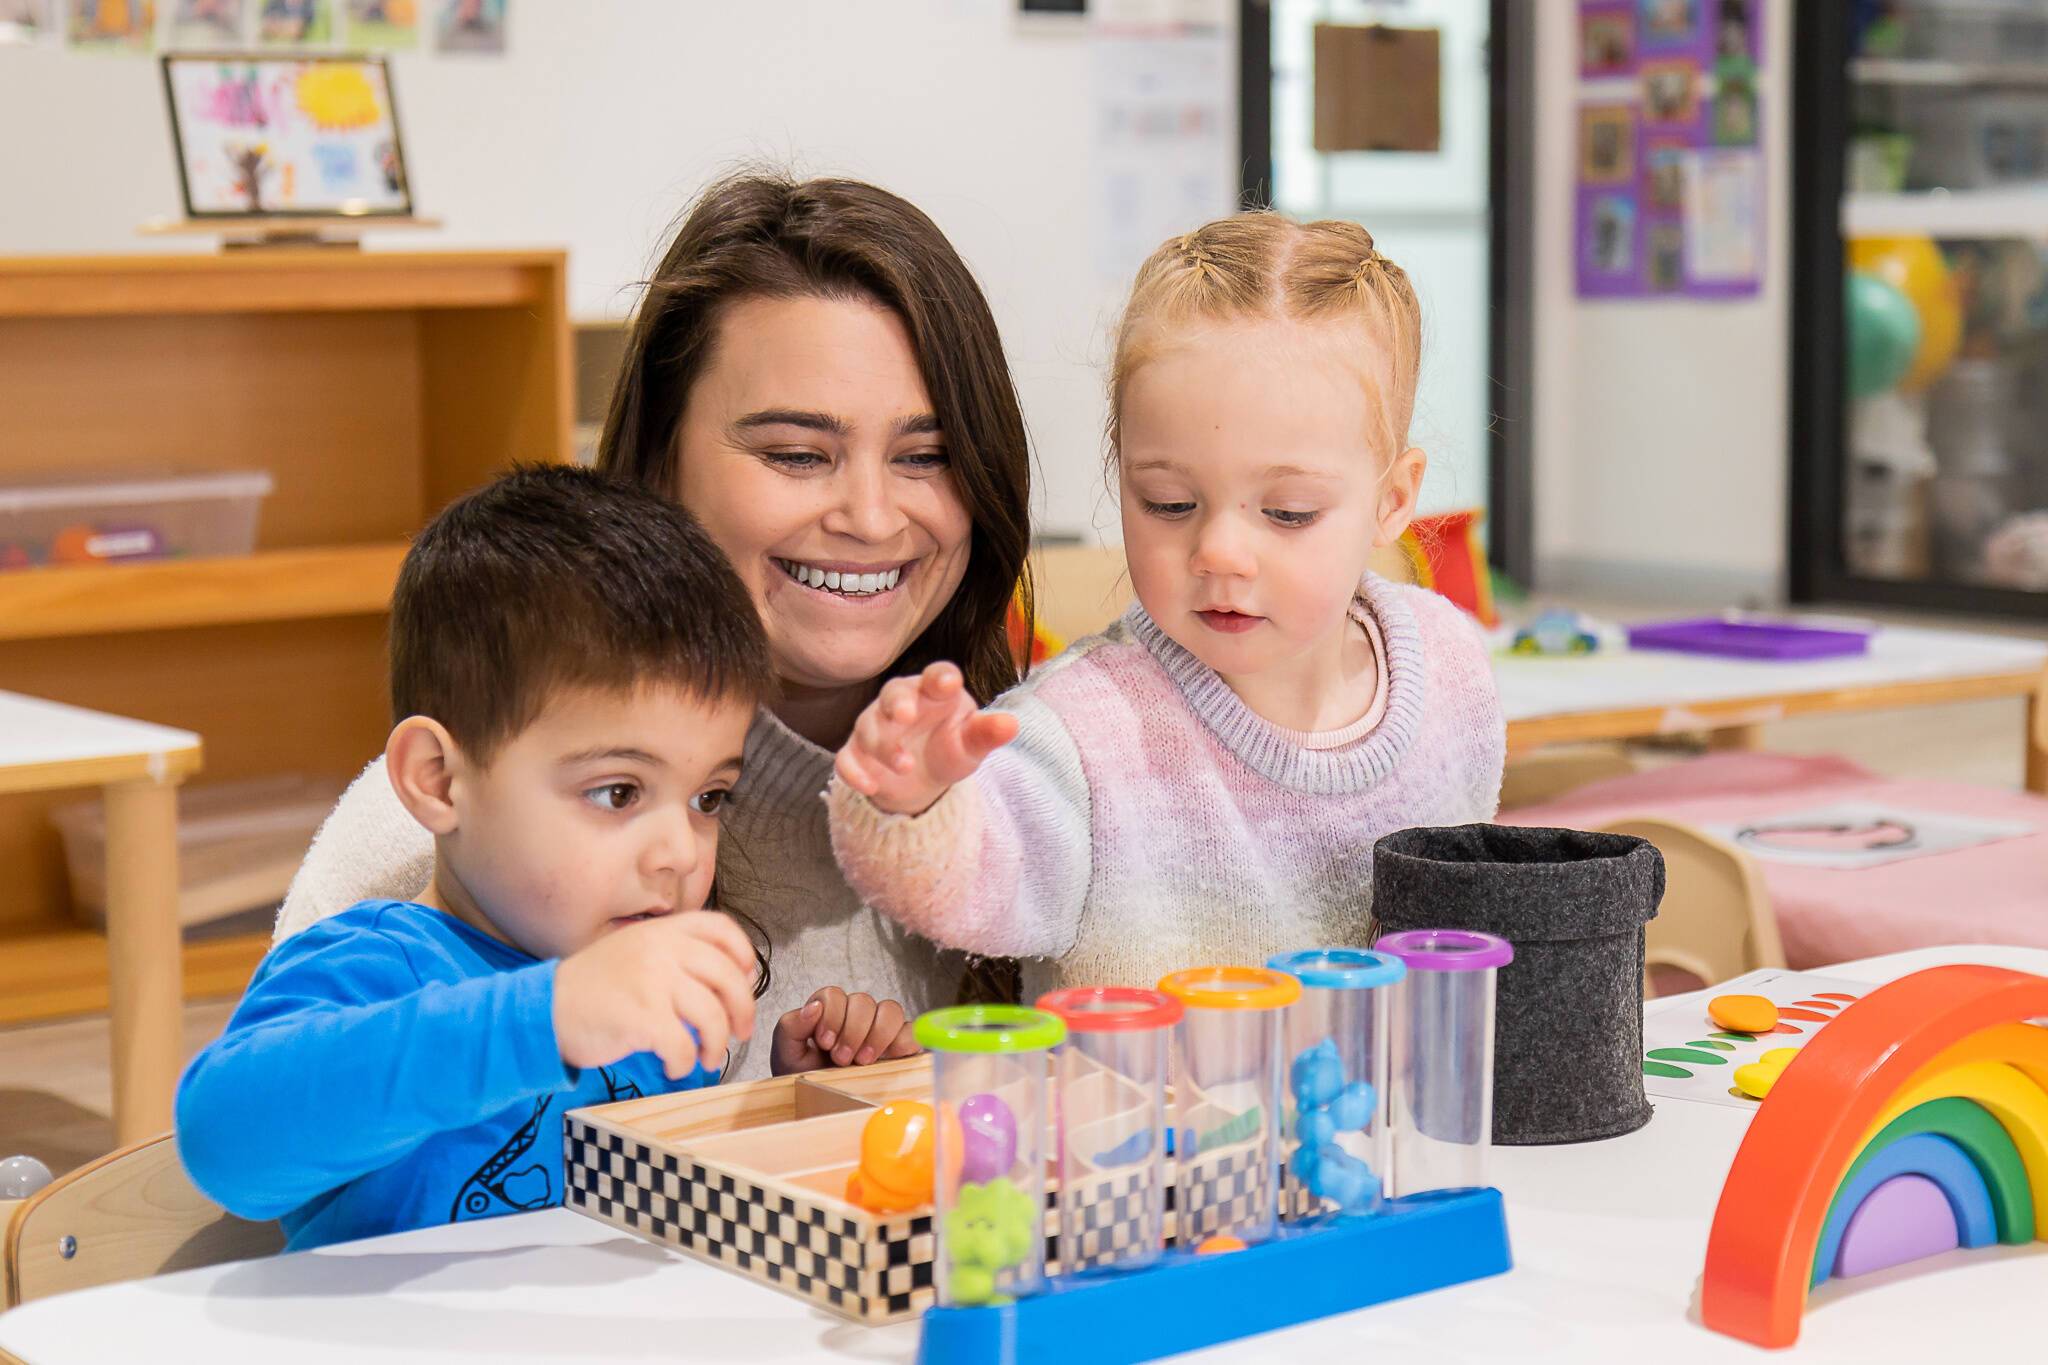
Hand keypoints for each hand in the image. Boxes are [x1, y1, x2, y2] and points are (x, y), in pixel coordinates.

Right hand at [552, 911, 757, 1080]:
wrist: (544, 1010)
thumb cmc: (595, 988)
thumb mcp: (635, 952)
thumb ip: (677, 956)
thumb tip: (737, 977)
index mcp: (661, 931)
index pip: (721, 929)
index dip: (743, 955)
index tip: (746, 979)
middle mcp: (661, 949)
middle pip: (728, 977)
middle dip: (743, 1010)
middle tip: (740, 1032)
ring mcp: (651, 982)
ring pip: (712, 1016)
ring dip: (716, 1045)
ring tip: (707, 1058)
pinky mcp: (641, 1017)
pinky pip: (683, 1047)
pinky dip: (684, 1064)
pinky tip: (674, 1067)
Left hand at [770, 987, 921, 1074]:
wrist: (820, 1106)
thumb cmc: (804, 1078)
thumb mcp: (787, 1054)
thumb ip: (791, 1027)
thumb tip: (813, 1008)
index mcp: (828, 1012)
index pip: (834, 994)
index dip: (831, 1015)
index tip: (824, 1043)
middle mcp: (856, 1015)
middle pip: (863, 1001)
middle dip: (852, 1031)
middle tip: (841, 1058)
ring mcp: (880, 1028)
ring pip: (890, 1010)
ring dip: (876, 1035)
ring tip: (863, 1061)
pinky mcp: (901, 1045)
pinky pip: (910, 1031)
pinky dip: (903, 1041)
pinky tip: (889, 1058)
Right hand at [834, 663, 1018, 815]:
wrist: (921, 778)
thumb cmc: (950, 746)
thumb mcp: (971, 743)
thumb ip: (987, 733)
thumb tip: (1011, 724)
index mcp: (934, 692)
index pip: (937, 677)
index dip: (941, 678)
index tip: (949, 683)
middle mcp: (900, 702)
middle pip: (893, 693)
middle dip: (897, 702)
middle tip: (906, 715)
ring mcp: (875, 726)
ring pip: (869, 726)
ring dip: (884, 745)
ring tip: (906, 766)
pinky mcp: (856, 754)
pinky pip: (847, 759)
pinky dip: (854, 772)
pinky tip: (870, 786)